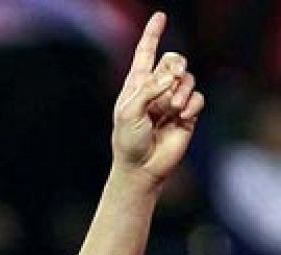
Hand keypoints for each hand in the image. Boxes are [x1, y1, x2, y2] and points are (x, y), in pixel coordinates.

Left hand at [111, 12, 203, 187]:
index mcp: (136, 85)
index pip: (145, 53)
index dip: (152, 34)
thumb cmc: (128, 141)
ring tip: (172, 110)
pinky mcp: (187, 113)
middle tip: (172, 79)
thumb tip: (172, 76)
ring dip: (181, 91)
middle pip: (174, 61)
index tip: (160, 16)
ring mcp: (172, 100)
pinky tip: (182, 117)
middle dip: (176, 66)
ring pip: (187, 79)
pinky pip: (197, 98)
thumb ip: (148, 89)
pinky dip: (191, 105)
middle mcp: (155, 89)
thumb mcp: (129, 112)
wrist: (142, 167)